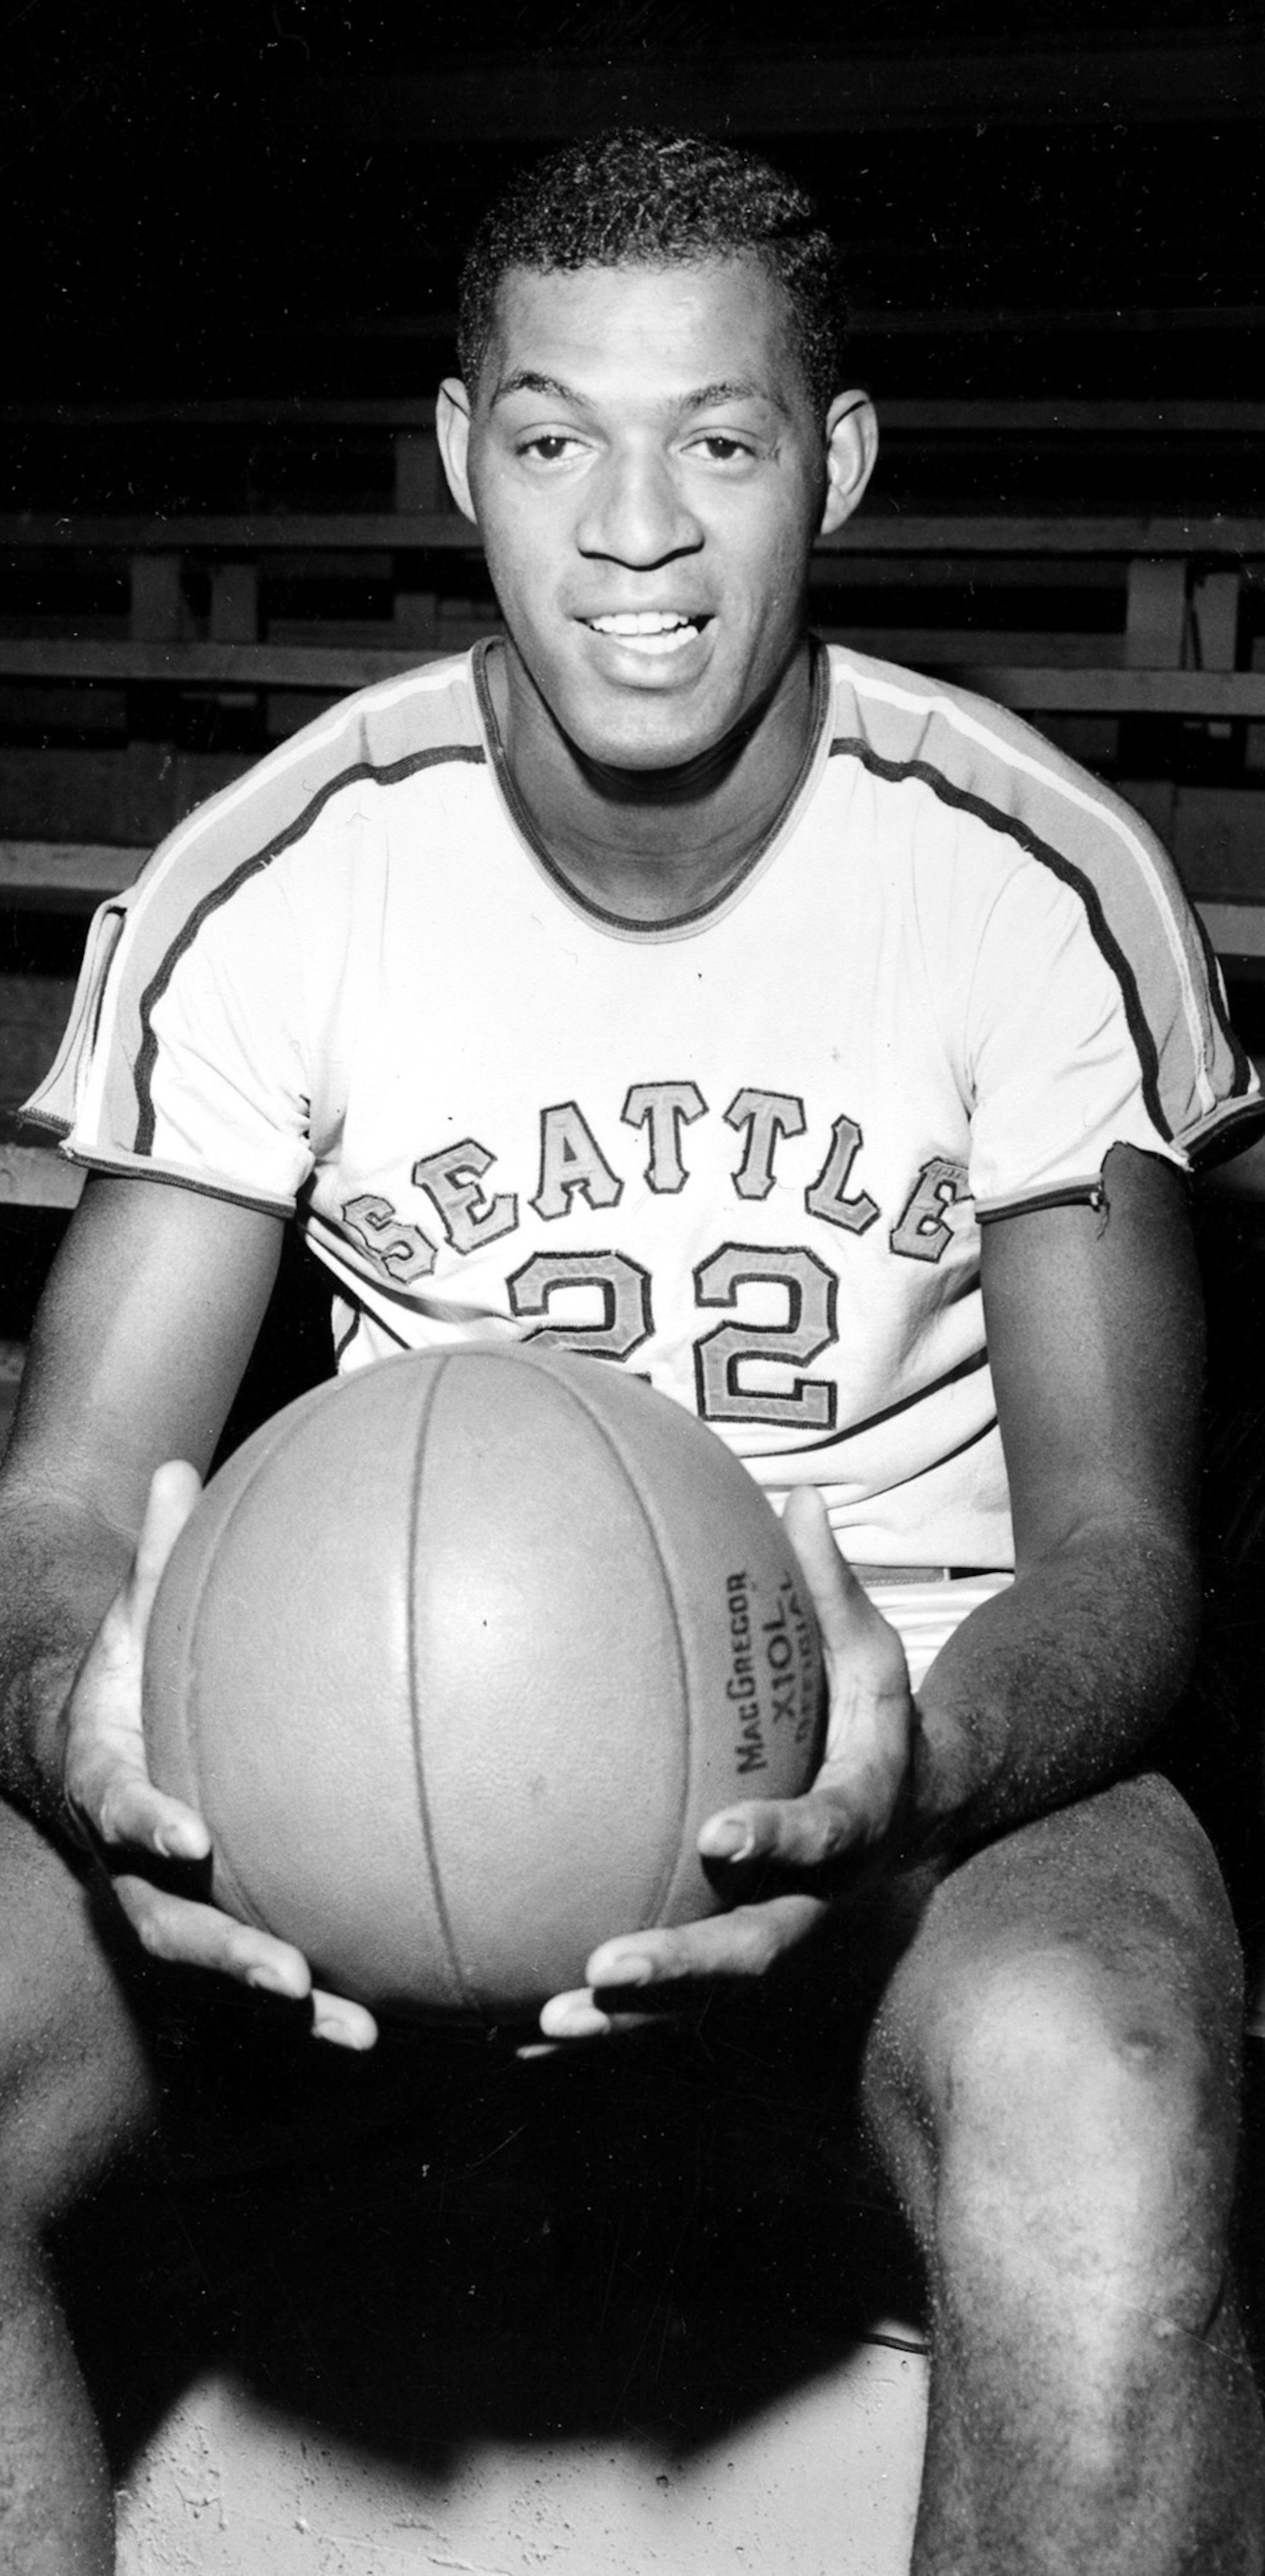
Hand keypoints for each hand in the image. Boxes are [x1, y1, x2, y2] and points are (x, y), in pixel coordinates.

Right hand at [62, 1461, 376, 2049]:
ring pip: (222, 1973)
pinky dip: (327, 1993)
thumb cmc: (126, 1678)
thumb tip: (177, 1465)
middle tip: (290, 1979)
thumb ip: (159, 1558)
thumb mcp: (133, 1618)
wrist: (90, 1752)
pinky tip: (405, 2008)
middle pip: (167, 1931)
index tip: (188, 1837)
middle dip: (226, 1958)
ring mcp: (173, 1907)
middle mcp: (134, 1867)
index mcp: (106, 1789)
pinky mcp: (219, 1923)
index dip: (148, 1828)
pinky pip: (270, 1967)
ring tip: (365, 2030)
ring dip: (288, 2005)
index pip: (120, 1813)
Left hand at [533, 1487, 917, 2045]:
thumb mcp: (870, 1648)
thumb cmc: (872, 1712)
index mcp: (858, 1818)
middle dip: (684, 1967)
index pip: (825, 1838)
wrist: (912, 1805)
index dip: (778, 1843)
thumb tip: (802, 1495)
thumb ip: (832, 1587)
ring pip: (706, 2002)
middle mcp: (820, 1898)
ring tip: (545, 2025)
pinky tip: (515, 2030)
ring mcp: (774, 1937)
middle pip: (757, 1953)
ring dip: (629, 2022)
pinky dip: (602, 2021)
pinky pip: (667, 2005)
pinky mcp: (731, 1957)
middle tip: (607, 1967)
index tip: (719, 1837)